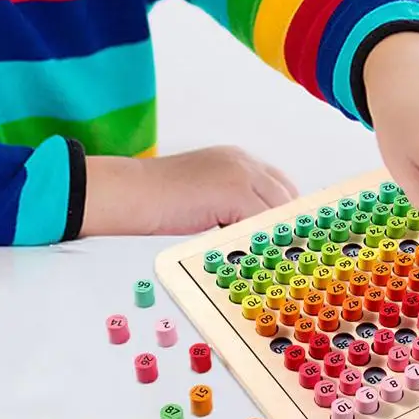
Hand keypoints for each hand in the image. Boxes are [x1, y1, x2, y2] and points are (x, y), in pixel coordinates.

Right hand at [82, 146, 297, 236]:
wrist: (132, 192)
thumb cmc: (156, 198)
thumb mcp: (204, 196)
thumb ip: (231, 205)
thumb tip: (254, 232)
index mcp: (235, 160)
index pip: (278, 185)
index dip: (284, 212)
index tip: (286, 235)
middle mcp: (242, 161)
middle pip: (286, 194)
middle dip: (285, 224)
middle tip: (283, 252)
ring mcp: (240, 173)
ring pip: (278, 208)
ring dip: (274, 233)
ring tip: (271, 258)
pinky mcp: (234, 192)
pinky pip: (261, 220)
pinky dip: (259, 238)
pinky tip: (252, 255)